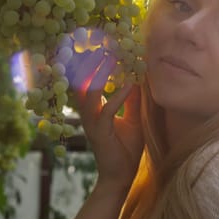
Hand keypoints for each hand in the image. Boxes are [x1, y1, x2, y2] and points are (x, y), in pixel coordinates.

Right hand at [72, 48, 143, 190]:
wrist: (121, 176)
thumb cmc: (127, 147)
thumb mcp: (132, 117)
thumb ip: (132, 99)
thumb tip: (137, 78)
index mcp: (94, 109)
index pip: (87, 80)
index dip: (90, 62)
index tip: (99, 43)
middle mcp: (88, 113)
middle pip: (81, 82)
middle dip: (87, 62)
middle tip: (99, 42)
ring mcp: (92, 122)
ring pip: (89, 93)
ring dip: (99, 74)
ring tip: (110, 57)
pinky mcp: (100, 133)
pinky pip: (107, 110)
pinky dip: (117, 96)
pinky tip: (128, 84)